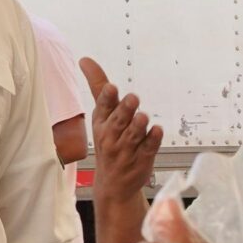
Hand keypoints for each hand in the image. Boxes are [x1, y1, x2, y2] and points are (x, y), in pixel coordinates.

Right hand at [80, 56, 163, 206]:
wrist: (113, 183)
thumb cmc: (108, 142)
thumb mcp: (100, 115)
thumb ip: (97, 86)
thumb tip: (85, 60)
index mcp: (101, 123)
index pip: (103, 108)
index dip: (108, 98)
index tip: (111, 88)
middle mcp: (112, 136)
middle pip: (119, 121)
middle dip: (125, 109)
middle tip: (132, 98)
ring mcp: (128, 149)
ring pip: (134, 135)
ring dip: (138, 125)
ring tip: (142, 116)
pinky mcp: (143, 158)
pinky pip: (149, 148)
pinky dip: (153, 139)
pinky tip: (157, 131)